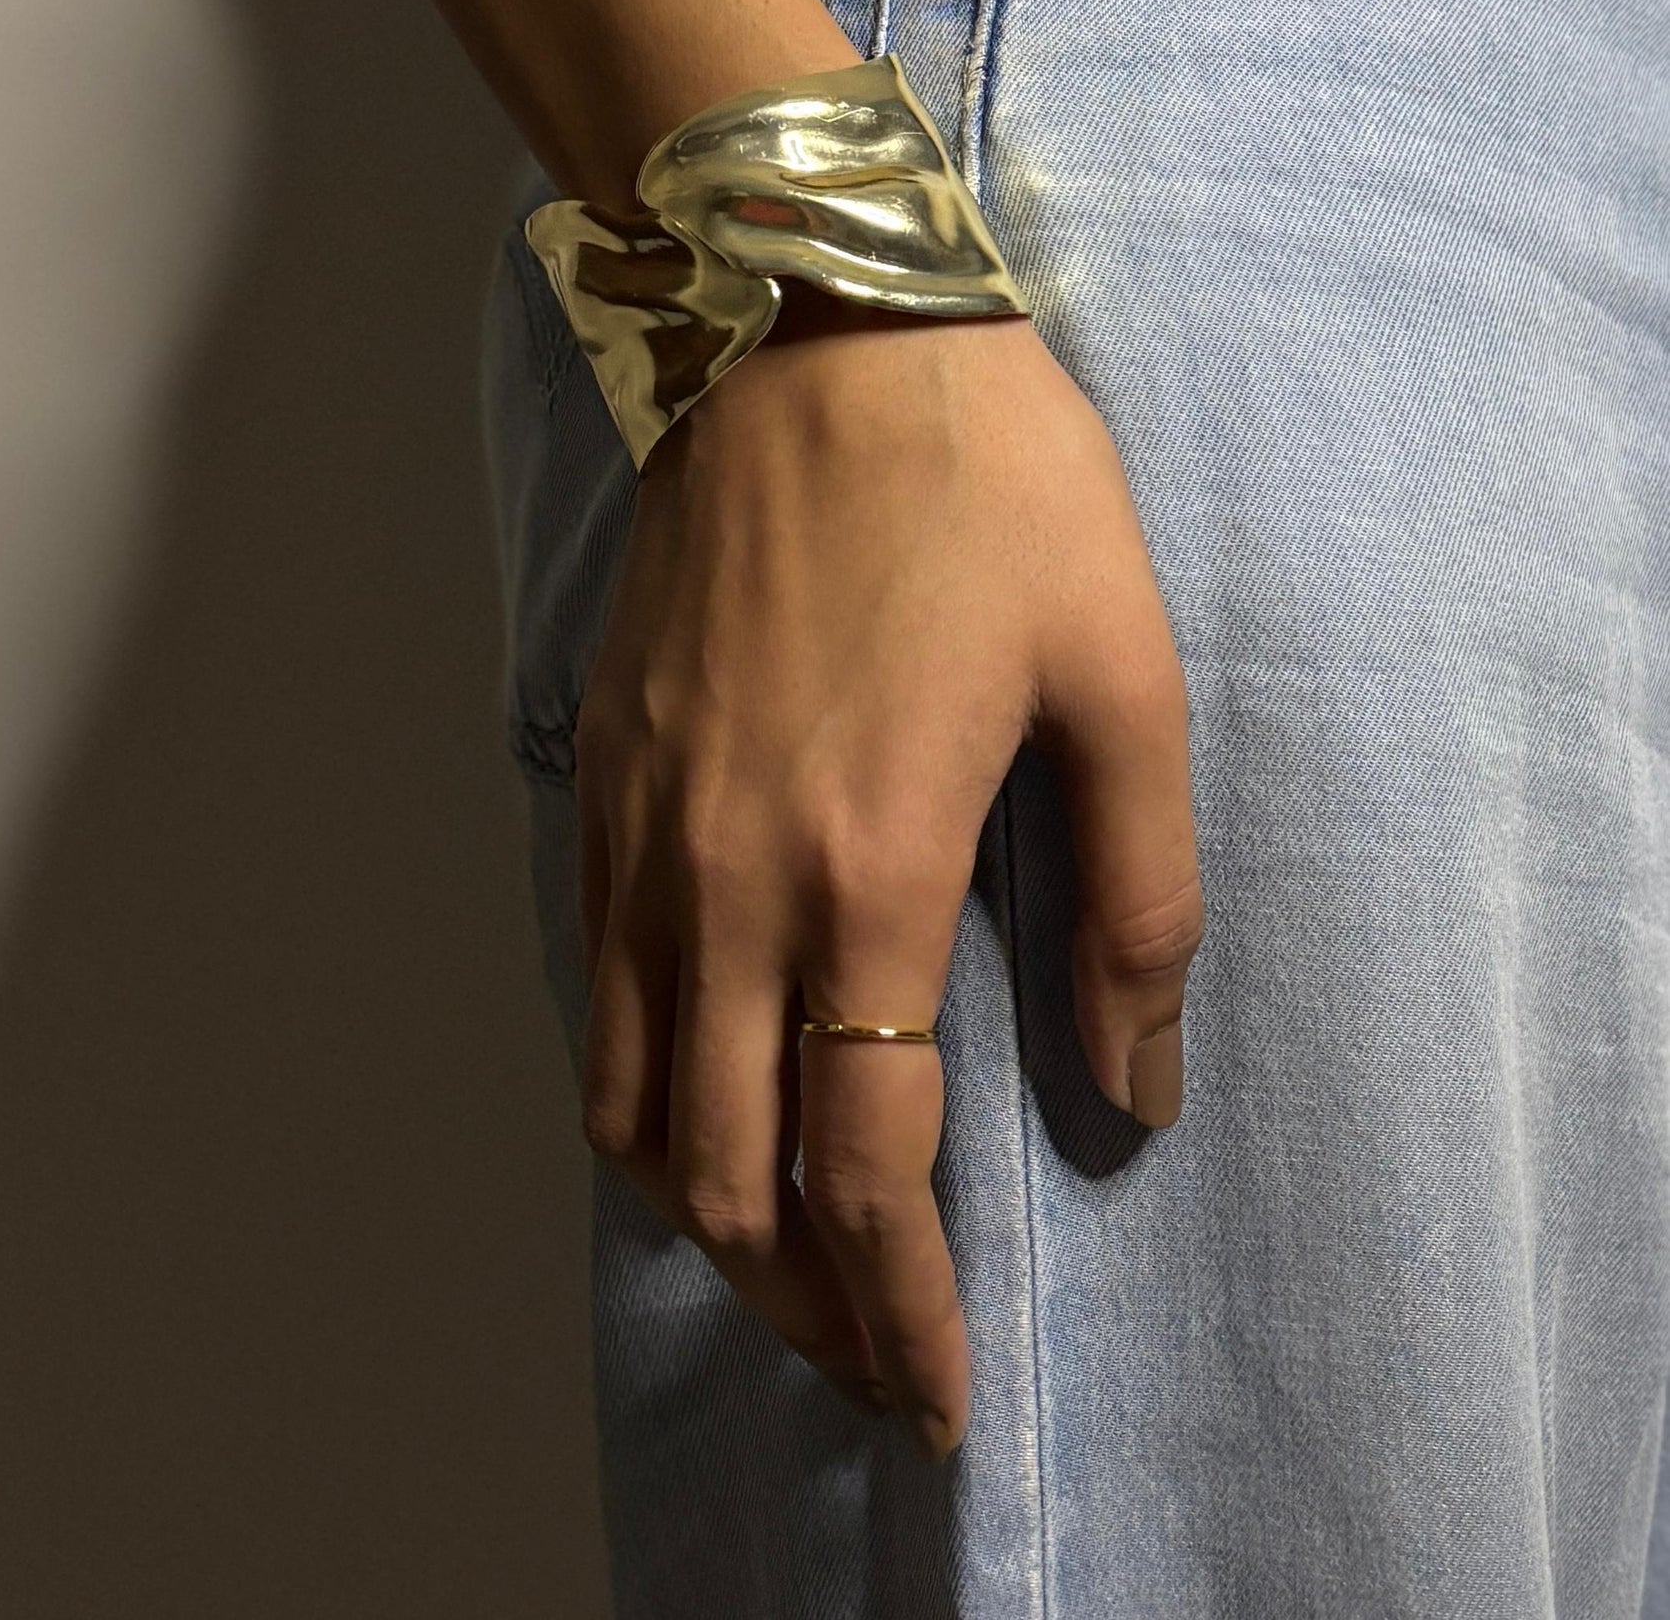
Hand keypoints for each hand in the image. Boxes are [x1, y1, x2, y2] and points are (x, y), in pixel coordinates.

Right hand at [571, 281, 1203, 1458]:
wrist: (809, 330)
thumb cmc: (988, 488)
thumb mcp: (1124, 678)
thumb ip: (1136, 900)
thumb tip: (1137, 1081)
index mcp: (864, 868)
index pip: (863, 1161)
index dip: (901, 1307)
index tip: (937, 1394)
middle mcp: (720, 881)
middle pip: (720, 1172)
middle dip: (800, 1299)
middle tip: (873, 1350)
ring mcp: (637, 830)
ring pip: (624, 1102)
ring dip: (701, 1210)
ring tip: (782, 1254)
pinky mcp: (596, 773)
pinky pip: (587, 989)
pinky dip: (634, 1091)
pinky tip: (696, 1091)